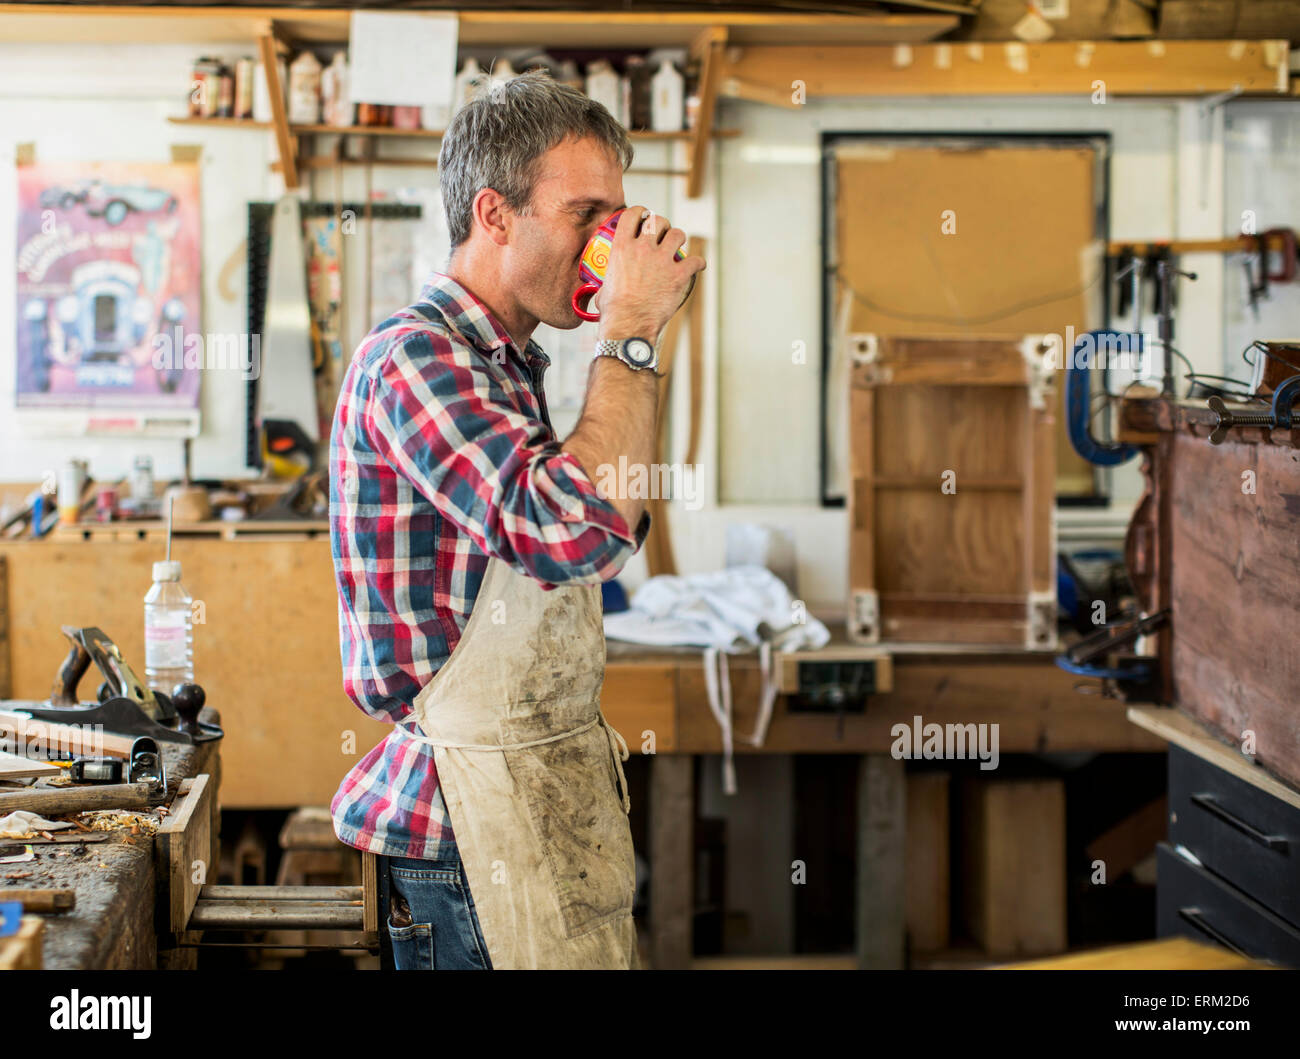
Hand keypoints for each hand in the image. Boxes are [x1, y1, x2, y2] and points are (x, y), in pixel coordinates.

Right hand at [594, 207, 705, 341]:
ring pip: (678, 235)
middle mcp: (643, 248)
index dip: (641, 212)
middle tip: (663, 235)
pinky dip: (698, 263)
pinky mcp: (678, 275)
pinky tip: (697, 266)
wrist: (629, 325)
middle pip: (658, 221)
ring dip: (679, 239)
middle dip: (662, 225)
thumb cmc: (614, 311)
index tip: (644, 216)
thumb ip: (607, 281)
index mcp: (622, 248)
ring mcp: (662, 261)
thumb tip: (602, 289)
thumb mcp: (603, 287)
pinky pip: (695, 261)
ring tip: (678, 246)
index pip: (632, 214)